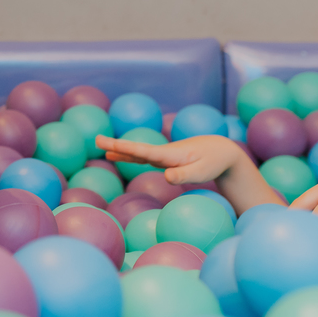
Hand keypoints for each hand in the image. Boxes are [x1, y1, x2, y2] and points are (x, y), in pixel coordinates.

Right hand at [97, 134, 244, 185]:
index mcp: (170, 154)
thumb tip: (166, 177)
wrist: (221, 150)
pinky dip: (129, 155)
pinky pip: (142, 156)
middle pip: (135, 148)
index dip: (124, 148)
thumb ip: (184, 175)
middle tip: (96, 139)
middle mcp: (163, 152)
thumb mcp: (202, 172)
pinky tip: (117, 156)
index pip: (143, 150)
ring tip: (101, 148)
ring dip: (119, 149)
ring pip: (137, 152)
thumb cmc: (213, 163)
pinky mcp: (164, 158)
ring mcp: (162, 154)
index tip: (108, 145)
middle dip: (116, 144)